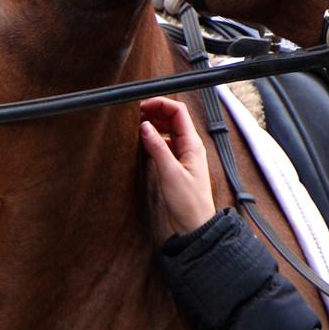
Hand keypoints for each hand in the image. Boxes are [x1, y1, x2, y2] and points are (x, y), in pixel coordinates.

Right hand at [139, 96, 216, 237]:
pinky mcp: (176, 165)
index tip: (141, 106)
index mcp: (192, 144)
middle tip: (134, 115)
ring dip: (153, 125)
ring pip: (168, 131)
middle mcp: (189, 146)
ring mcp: (183, 155)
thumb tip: (145, 126)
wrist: (194, 224)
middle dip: (155, 112)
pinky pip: (165, 145)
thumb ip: (157, 148)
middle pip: (173, 119)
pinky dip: (153, 139)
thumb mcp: (170, 173)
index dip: (160, 104)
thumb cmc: (188, 202)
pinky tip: (142, 142)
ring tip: (135, 126)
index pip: (178, 112)